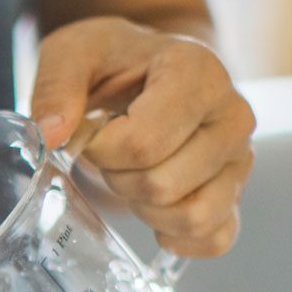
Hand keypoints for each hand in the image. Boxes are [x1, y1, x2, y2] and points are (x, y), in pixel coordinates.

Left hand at [29, 17, 254, 258]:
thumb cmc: (114, 63)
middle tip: (114, 155)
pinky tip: (155, 212)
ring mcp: (241, 158)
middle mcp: (232, 115)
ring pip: (191, 217)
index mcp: (198, 72)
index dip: (102, 152)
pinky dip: (177, 236)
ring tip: (135, 175)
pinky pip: (214, 238)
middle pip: (163, 185)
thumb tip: (51, 133)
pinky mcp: (236, 193)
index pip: (142, 144)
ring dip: (146, 209)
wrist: (148, 73)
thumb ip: (56, 86)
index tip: (95, 132)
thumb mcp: (74, 53)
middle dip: (120, 179)